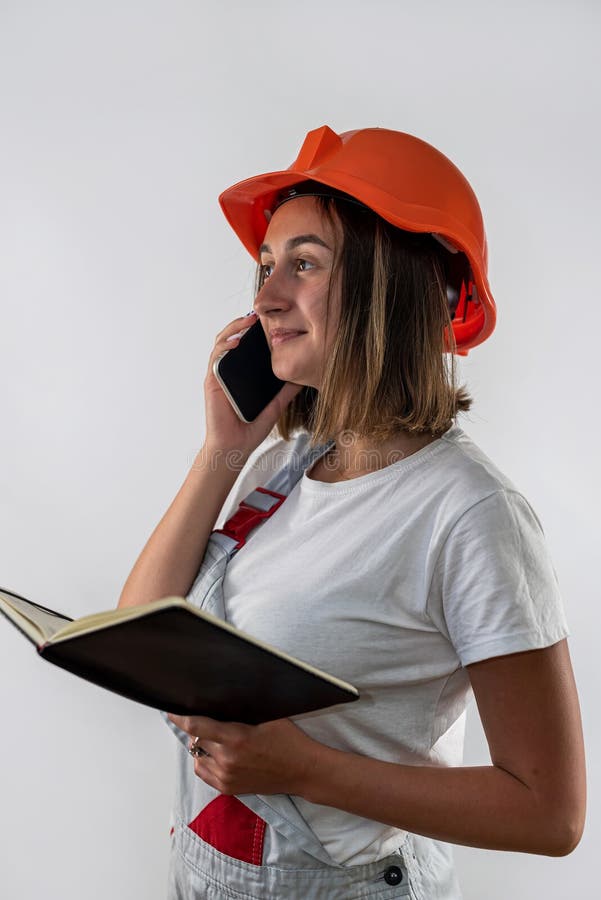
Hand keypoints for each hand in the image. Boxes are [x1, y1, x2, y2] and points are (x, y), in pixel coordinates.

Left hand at [167, 713, 322, 796]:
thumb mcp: (267, 717)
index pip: (197, 726)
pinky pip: (203, 772)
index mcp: (236, 738)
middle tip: (206, 720)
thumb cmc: (288, 740)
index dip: (180, 717)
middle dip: (198, 728)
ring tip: (215, 738)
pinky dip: (204, 761)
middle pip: (196, 740)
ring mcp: (227, 776)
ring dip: (201, 746)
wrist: (302, 771)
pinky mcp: (228, 788)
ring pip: (198, 756)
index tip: (170, 710)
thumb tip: (219, 701)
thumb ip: (241, 712)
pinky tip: (216, 753)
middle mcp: (227, 759)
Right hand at [204, 312, 302, 456]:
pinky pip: (215, 358)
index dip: (256, 330)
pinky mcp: (211, 381)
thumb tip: (304, 377)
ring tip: (249, 320)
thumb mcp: (276, 406)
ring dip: (234, 328)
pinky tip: (236, 342)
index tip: (271, 318)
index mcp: (243, 373)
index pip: (248, 345)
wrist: (234, 447)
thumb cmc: (250, 428)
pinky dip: (224, 346)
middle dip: (245, 322)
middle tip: (261, 313)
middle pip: (234, 337)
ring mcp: (219, 374)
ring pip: (223, 342)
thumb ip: (287, 391)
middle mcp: (230, 370)